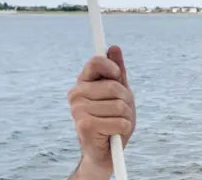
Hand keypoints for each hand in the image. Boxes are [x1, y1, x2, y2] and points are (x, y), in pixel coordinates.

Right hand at [67, 45, 134, 179]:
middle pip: (114, 86)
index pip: (95, 62)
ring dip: (126, 117)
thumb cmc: (113, 120)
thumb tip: (114, 47)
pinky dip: (123, 129)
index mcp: (82, 83)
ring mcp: (78, 110)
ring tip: (116, 124)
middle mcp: (76, 94)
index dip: (111, 67)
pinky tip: (114, 134)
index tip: (118, 76)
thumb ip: (117, 71)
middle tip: (120, 111)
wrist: (105, 152)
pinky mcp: (84, 126)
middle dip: (125, 100)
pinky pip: (119, 121)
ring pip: (119, 105)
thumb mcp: (119, 93)